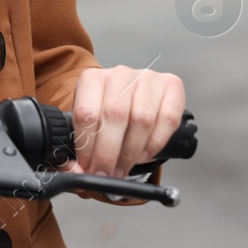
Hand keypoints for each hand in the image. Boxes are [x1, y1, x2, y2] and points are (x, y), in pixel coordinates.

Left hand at [64, 65, 185, 178]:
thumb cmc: (110, 112)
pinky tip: (144, 154)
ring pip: (141, 119)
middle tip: (106, 173)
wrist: (135, 96)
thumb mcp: (89, 123)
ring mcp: (147, 78)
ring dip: (131, 152)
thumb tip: (75, 170)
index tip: (87, 167)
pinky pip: (167, 119)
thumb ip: (81, 145)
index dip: (87, 146)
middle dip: (109, 153)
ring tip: (124, 167)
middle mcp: (119, 74)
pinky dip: (155, 143)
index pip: (86, 113)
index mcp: (92, 79)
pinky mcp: (171, 86)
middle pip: (114, 115)